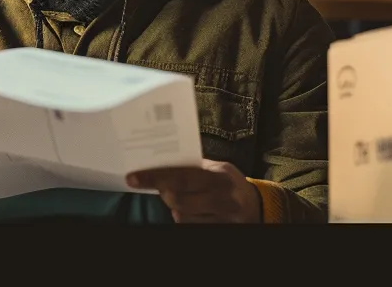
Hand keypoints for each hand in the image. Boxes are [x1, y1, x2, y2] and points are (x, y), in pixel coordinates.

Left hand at [127, 159, 261, 222]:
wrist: (258, 207)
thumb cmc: (229, 183)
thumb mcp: (218, 169)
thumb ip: (195, 167)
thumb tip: (162, 162)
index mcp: (220, 175)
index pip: (182, 176)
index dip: (155, 177)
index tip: (133, 178)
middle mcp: (223, 197)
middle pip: (179, 199)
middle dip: (164, 194)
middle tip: (161, 189)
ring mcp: (223, 217)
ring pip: (182, 217)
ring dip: (175, 209)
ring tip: (180, 200)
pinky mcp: (221, 229)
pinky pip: (191, 227)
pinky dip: (184, 219)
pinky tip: (189, 212)